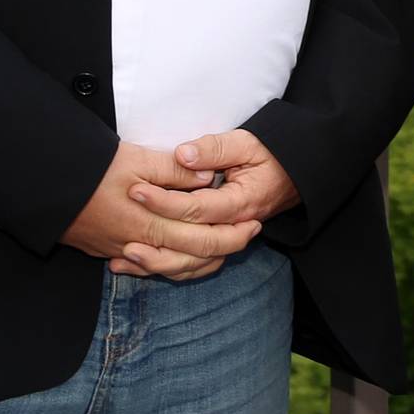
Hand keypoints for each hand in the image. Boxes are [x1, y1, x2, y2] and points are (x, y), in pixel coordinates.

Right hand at [62, 142, 257, 280]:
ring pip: (171, 268)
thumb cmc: (94, 169)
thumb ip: (176, 172)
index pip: (202, 238)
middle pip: (192, 257)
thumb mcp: (138, 160)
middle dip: (225, 248)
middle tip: (249, 235)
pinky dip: (171, 266)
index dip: (232, 234)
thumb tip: (208, 179)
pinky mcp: (107, 252)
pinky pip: (148, 268)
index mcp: (151, 223)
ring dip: (200, 261)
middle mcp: (139, 245)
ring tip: (223, 249)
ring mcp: (122, 252)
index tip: (254, 224)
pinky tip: (181, 259)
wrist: (46, 187)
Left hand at [118, 129, 300, 276]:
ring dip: (155, 263)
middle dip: (154, 233)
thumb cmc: (268, 155)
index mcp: (241, 203)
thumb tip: (183, 155)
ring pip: (190, 265)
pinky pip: (191, 268)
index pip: (197, 208)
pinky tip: (136, 267)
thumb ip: (215, 148)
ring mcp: (226, 242)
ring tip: (122, 256)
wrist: (292, 176)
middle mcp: (234, 228)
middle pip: (191, 243)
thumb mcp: (246, 143)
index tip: (136, 190)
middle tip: (123, 221)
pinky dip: (163, 270)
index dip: (164, 201)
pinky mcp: (218, 247)